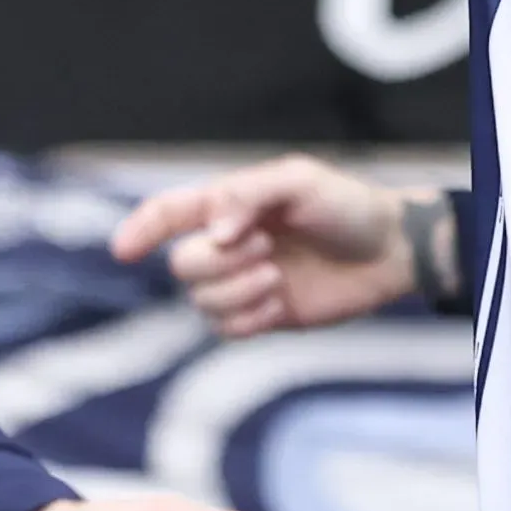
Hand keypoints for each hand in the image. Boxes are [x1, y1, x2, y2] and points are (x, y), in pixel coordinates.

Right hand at [109, 156, 419, 338]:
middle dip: (219, 262)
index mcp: (227, 205)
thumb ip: (248, 195)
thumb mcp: (300, 181)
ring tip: (277, 276)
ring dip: (238, 291)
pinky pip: (226, 329)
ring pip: (200, 301)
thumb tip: (214, 230)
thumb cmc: (345, 206)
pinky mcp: (261, 315)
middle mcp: (226, 245)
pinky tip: (279, 302)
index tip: (123, 250)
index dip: (140, 229)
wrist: (388, 252)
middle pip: (182, 265)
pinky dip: (249, 318)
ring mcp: (241, 283)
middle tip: (267, 247)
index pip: (167, 214)